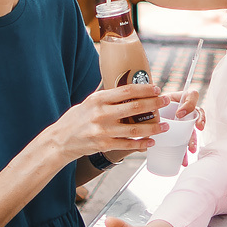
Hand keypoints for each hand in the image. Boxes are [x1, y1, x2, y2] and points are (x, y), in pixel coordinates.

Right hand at [51, 82, 167, 162]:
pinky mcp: (104, 145)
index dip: (144, 89)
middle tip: (167, 101)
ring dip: (153, 128)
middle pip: (134, 108)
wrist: (59, 140)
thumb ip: (106, 95)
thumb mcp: (88, 101)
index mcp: (98, 100)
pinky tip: (151, 142)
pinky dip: (141, 144)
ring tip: (165, 126)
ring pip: (135, 129)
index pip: (126, 91)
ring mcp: (103, 131)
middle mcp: (101, 114)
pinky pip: (127, 145)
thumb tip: (123, 81)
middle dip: (154, 104)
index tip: (156, 89)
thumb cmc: (75, 119)